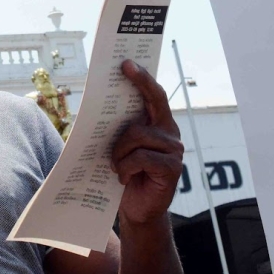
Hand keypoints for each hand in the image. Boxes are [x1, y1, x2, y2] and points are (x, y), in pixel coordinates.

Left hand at [110, 60, 184, 226]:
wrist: (136, 210)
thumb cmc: (126, 174)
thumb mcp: (120, 147)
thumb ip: (119, 127)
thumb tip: (98, 105)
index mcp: (159, 124)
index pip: (154, 95)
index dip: (143, 77)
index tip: (127, 62)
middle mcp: (170, 132)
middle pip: (154, 102)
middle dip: (139, 83)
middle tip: (122, 70)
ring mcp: (174, 149)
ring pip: (138, 134)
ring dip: (119, 150)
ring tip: (114, 165)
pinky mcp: (172, 168)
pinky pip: (141, 157)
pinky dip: (126, 167)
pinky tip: (123, 178)